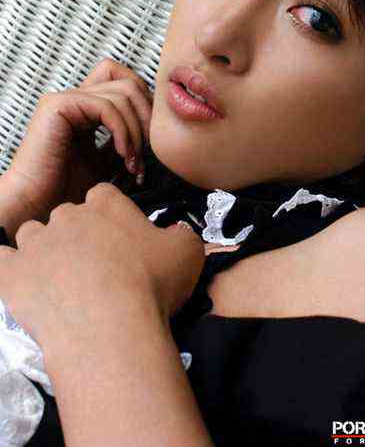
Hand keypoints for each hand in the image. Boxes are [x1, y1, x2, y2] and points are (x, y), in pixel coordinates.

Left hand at [0, 183, 204, 352]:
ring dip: (42, 250)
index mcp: (106, 204)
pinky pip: (0, 261)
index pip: (103, 196)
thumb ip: (180, 234)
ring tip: (59, 278)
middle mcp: (67, 215)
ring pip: (32, 235)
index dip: (109, 215)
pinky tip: (19, 279)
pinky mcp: (11, 274)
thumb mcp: (187, 251)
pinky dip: (7, 268)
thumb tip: (176, 234)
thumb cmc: (150, 286)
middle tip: (94, 265)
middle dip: (76, 234)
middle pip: (66, 215)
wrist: (112, 327)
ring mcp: (36, 244)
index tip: (117, 235)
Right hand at [6, 58, 153, 224]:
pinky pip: (107, 107)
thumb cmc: (66, 191)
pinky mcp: (59, 105)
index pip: (127, 82)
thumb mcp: (108, 161)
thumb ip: (125, 141)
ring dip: (137, 131)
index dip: (147, 106)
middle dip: (148, 117)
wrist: (38, 207)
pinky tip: (122, 155)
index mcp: (87, 108)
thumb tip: (154, 133)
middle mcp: (77, 98)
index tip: (152, 141)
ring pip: (123, 93)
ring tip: (133, 162)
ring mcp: (67, 98)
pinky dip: (123, 132)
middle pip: (129, 82)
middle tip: (148, 151)